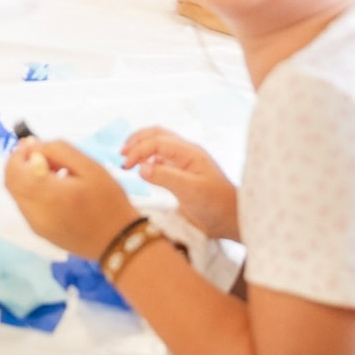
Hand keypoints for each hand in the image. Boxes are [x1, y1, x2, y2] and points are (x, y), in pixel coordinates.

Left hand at [5, 138, 140, 259]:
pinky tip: (55, 188)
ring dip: (26, 177)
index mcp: (48, 194)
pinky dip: (32, 191)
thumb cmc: (108, 201)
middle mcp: (35, 213)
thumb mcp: (89, 167)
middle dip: (21, 163)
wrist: (118, 242)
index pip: (14, 169)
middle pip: (10, 181)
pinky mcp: (40, 232)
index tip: (37, 144)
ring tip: (54, 172)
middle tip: (45, 155)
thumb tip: (33, 147)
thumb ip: (58, 151)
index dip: (20, 152)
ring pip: (17, 193)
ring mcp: (36, 225)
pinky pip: (26, 205)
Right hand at [122, 126, 240, 240]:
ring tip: (127, 159)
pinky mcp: (183, 174)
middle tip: (122, 153)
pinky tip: (142, 169)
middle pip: (157, 134)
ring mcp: (185, 162)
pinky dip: (148, 159)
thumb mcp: (190, 191)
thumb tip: (140, 167)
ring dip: (142, 147)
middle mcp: (186, 153)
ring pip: (159, 145)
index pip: (157, 141)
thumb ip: (165, 177)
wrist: (233, 220)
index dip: (138, 150)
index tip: (126, 166)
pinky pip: (162, 159)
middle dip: (137, 140)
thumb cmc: (216, 205)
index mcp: (189, 152)